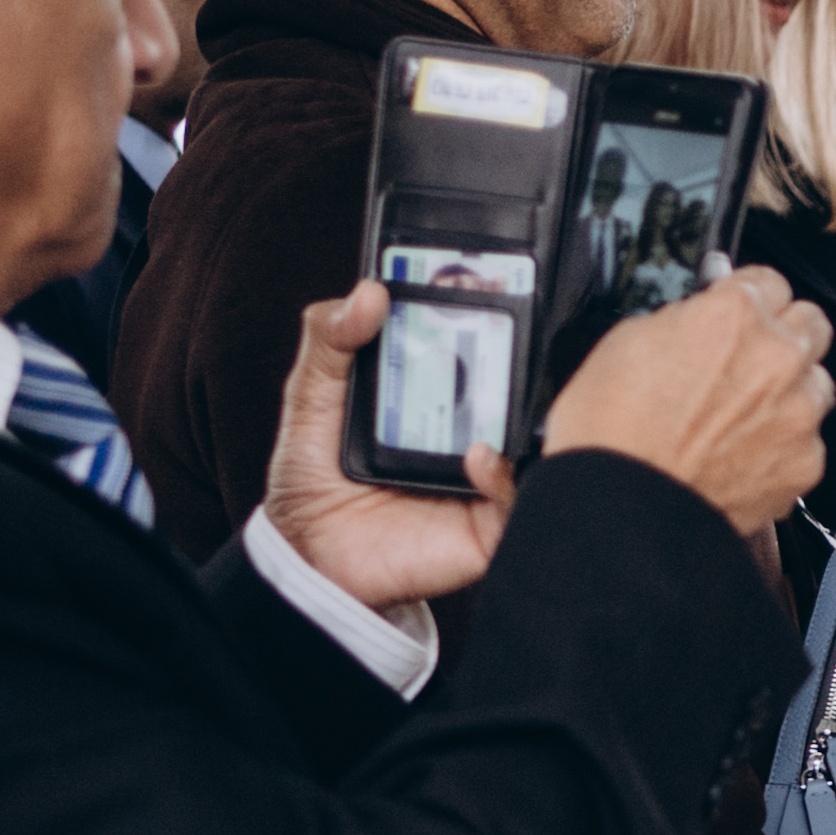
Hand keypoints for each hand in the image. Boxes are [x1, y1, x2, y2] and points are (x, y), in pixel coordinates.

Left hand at [261, 282, 512, 614]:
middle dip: (512, 353)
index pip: (471, 349)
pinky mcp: (488, 525)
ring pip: (527, 439)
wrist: (309, 555)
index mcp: (433, 397)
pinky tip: (479, 456)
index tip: (482, 279)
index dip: (482, 313)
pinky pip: (518, 499)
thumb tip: (366, 292)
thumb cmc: (312, 481)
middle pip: (509, 388)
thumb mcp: (311, 396)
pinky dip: (506, 475)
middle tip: (502, 318)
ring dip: (520, 410)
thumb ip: (329, 341)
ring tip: (498, 385)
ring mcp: (484, 477)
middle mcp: (467, 431)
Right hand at [540, 267, 833, 539]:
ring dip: (790, 389)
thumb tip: (700, 312)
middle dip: (783, 333)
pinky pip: (808, 440)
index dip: (749, 296)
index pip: (769, 281)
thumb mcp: (627, 343)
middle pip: (809, 323)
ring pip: (817, 383)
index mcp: (734, 316)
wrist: (623, 508)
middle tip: (750, 354)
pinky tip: (743, 453)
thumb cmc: (611, 432)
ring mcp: (799, 412)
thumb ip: (683, 319)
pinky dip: (784, 443)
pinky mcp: (806, 462)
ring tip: (741, 413)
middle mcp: (778, 358)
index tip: (741, 309)